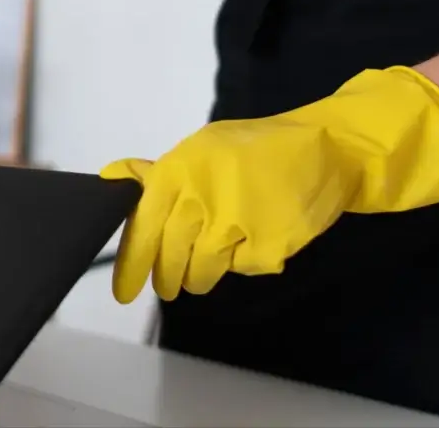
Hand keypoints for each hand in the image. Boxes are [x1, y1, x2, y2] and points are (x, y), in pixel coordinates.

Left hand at [101, 67, 438, 303]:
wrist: (327, 147)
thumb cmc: (254, 148)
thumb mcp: (201, 148)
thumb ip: (159, 173)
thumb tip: (112, 178)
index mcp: (179, 171)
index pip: (144, 226)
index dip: (132, 264)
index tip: (124, 293)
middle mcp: (201, 197)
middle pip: (171, 254)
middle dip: (167, 276)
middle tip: (169, 285)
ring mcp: (236, 222)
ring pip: (202, 269)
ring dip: (199, 276)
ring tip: (206, 265)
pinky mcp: (268, 244)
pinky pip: (242, 269)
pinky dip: (243, 263)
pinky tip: (254, 241)